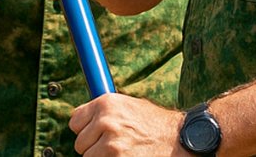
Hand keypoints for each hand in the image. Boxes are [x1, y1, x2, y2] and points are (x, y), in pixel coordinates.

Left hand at [70, 93, 186, 155]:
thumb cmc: (156, 124)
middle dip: (94, 147)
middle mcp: (106, 122)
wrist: (180, 140)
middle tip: (114, 146)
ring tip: (123, 153)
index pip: (74, 122)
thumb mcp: (130, 106)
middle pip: (80, 144)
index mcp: (106, 104)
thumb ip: (105, 111)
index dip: (85, 130)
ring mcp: (111, 145)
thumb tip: (83, 119)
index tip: (94, 134)